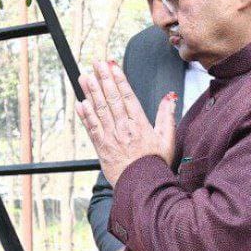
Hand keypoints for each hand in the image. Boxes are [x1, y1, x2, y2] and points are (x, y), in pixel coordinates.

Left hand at [76, 60, 176, 186]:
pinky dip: (85, 115)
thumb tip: (170, 97)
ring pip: (100, 111)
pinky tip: (81, 103)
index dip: (119, 80)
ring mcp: (111, 138)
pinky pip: (92, 128)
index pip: (128, 96)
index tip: (112, 66)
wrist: (143, 186)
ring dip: (91, 92)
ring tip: (85, 77)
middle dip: (103, 79)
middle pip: (112, 99)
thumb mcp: (168, 138)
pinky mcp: (102, 148)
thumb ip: (167, 116)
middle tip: (96, 64)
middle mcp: (124, 129)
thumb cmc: (155, 163)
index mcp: (140, 124)